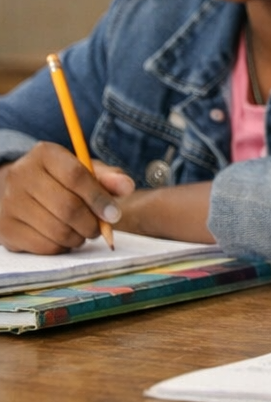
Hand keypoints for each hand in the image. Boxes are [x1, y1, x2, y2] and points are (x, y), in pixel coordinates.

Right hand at [0, 142, 133, 252]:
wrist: (18, 191)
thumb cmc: (61, 180)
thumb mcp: (85, 171)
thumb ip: (108, 178)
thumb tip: (127, 186)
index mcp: (45, 154)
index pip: (76, 176)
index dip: (99, 198)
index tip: (114, 214)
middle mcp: (21, 176)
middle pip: (68, 207)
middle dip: (92, 223)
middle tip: (99, 228)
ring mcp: (8, 204)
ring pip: (57, 230)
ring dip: (79, 237)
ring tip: (82, 231)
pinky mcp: (5, 229)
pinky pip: (44, 246)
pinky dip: (62, 246)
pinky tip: (64, 237)